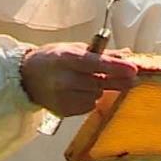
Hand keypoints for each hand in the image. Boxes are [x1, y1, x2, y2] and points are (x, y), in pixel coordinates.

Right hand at [20, 43, 137, 115]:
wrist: (27, 78)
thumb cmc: (53, 59)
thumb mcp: (75, 49)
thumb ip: (102, 53)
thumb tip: (127, 54)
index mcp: (67, 58)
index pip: (96, 64)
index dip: (116, 67)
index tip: (133, 70)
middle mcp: (64, 79)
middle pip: (99, 83)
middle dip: (117, 80)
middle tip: (131, 78)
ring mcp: (63, 98)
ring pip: (96, 96)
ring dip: (100, 89)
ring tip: (88, 81)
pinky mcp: (64, 111)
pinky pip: (88, 106)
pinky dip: (90, 100)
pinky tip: (80, 92)